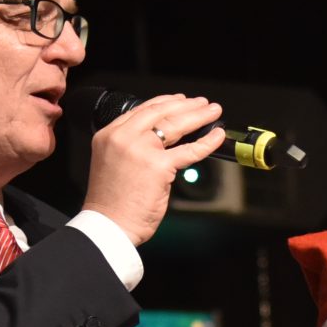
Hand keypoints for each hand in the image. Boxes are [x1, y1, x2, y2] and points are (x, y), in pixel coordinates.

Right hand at [79, 93, 227, 244]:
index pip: (141, 110)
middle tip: (202, 103)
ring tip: (212, 111)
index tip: (179, 100)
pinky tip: (217, 135)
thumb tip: (165, 142)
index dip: (165, 102)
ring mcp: (141, 149)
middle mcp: (123, 137)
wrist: (109, 225)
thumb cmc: (112, 203)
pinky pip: (189, 150)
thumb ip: (133, 148)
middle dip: (186, 105)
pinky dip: (207, 141)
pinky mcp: (159, 165)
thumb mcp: (114, 164)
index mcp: (109, 135)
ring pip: (175, 125)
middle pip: (160, 112)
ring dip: (198, 115)